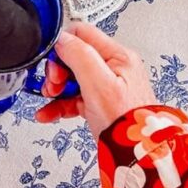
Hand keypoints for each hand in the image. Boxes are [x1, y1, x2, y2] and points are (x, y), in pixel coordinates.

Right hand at [35, 22, 154, 140]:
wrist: (138, 154)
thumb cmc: (126, 120)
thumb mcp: (99, 83)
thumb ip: (79, 55)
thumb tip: (62, 39)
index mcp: (117, 56)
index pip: (82, 34)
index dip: (62, 45)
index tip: (52, 62)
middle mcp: (113, 68)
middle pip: (74, 56)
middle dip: (57, 70)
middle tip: (53, 84)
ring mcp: (106, 86)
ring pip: (72, 78)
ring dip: (56, 88)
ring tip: (50, 98)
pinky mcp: (100, 103)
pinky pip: (74, 97)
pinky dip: (60, 104)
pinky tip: (48, 113)